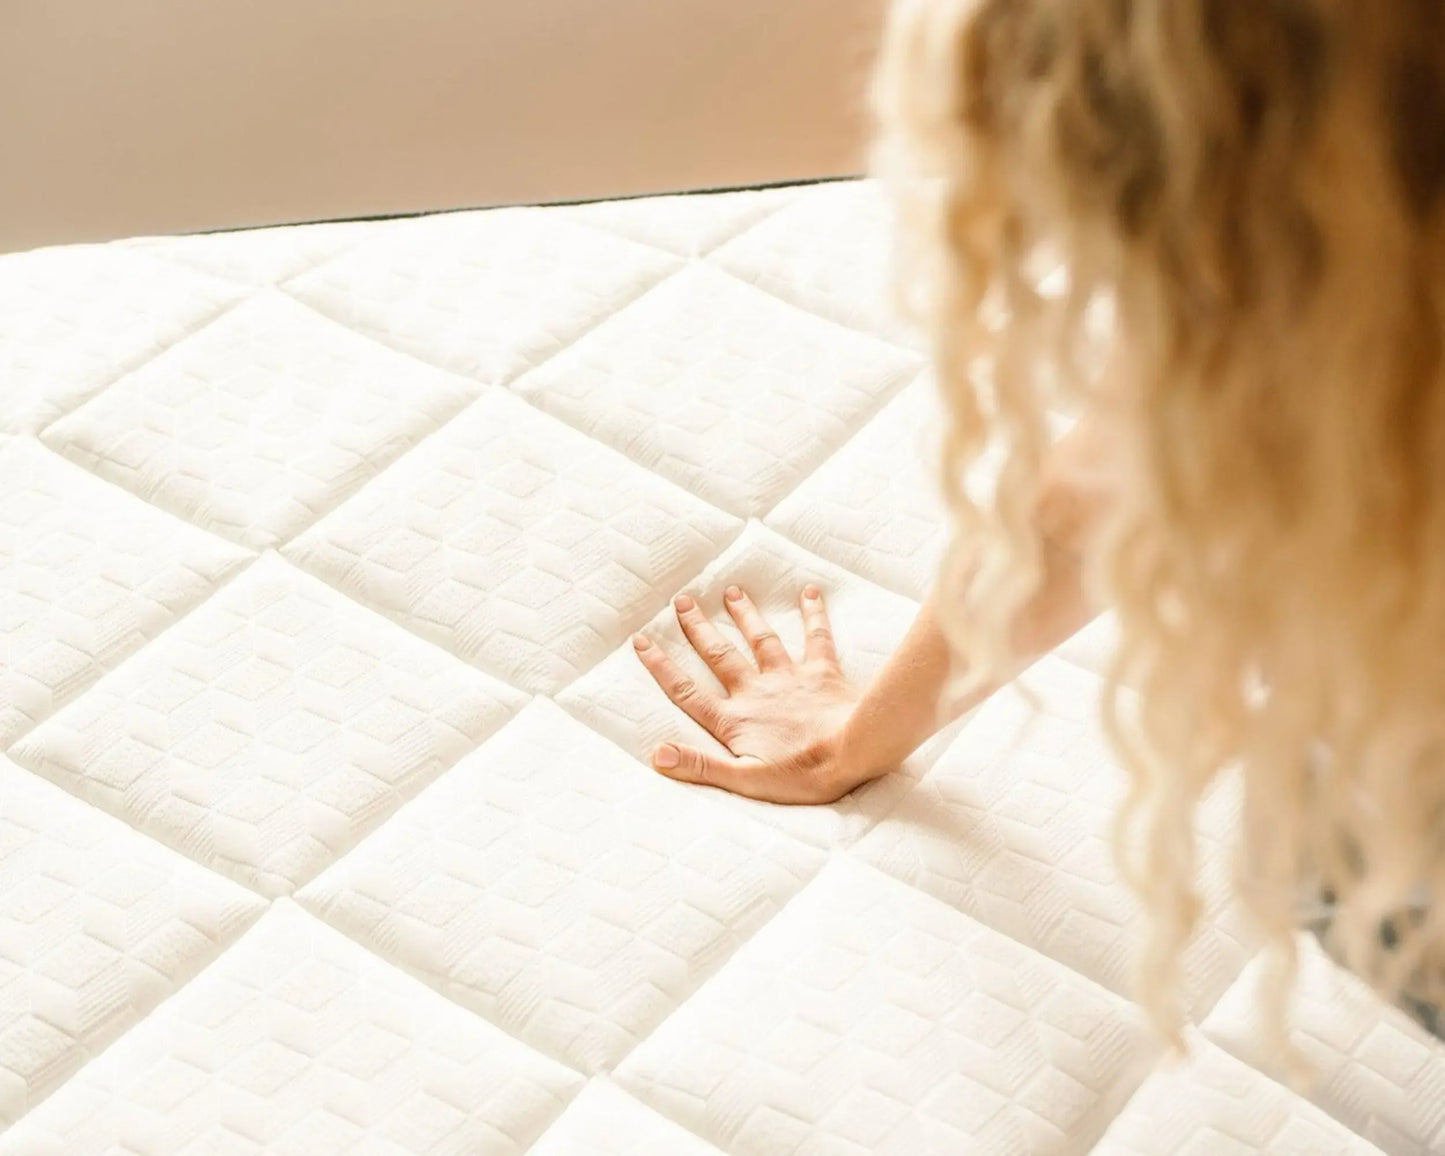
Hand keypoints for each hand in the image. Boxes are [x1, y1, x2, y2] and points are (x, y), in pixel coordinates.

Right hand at [632, 583, 880, 803]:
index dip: (661, 667)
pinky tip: (810, 592)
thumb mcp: (745, 780)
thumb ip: (700, 766)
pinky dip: (813, 614)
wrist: (853, 751)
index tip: (642, 641)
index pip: (688, 692)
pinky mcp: (821, 672)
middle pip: (720, 655)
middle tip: (680, 600)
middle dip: (698, 628)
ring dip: (745, 614)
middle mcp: (756, 691)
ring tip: (731, 591)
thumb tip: (656, 754)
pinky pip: (816, 637)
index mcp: (735, 720)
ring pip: (761, 639)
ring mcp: (789, 678)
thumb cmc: (802, 774)